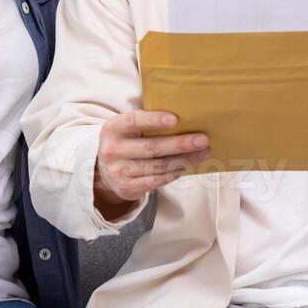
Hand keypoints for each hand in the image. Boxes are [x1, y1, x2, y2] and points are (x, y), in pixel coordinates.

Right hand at [94, 111, 209, 213]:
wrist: (105, 170)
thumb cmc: (126, 142)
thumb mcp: (127, 129)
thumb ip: (147, 123)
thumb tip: (184, 119)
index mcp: (113, 129)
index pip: (134, 121)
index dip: (154, 120)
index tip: (175, 119)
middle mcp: (113, 150)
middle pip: (151, 147)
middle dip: (180, 144)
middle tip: (202, 140)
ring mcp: (118, 171)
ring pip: (157, 166)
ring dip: (183, 160)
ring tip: (201, 153)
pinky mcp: (126, 187)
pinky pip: (155, 181)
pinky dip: (172, 174)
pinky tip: (184, 167)